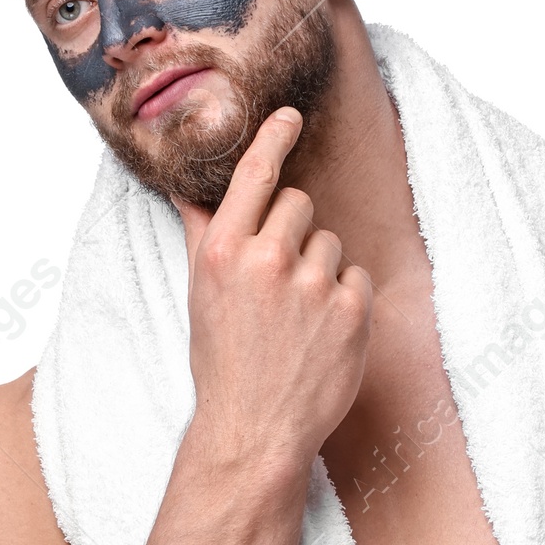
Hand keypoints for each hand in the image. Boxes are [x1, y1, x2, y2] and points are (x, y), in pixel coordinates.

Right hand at [174, 109, 372, 470]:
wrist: (256, 430)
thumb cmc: (224, 361)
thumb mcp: (200, 293)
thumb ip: (202, 233)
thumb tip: (187, 187)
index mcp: (223, 251)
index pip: (255, 174)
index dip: (275, 137)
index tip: (291, 114)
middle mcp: (266, 260)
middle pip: (300, 204)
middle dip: (295, 232)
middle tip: (279, 283)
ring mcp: (313, 285)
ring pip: (331, 241)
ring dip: (321, 270)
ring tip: (299, 316)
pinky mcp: (351, 310)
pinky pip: (358, 277)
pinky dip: (347, 300)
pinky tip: (324, 332)